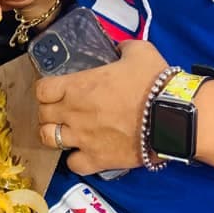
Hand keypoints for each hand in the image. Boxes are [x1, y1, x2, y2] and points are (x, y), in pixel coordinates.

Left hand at [36, 39, 167, 175]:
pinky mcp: (97, 160)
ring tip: (67, 132)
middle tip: (63, 110)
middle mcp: (73, 113)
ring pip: (49, 139)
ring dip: (55, 134)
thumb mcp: (139, 52)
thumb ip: (123, 48)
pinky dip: (76, 159)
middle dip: (49, 111)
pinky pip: (73, 164)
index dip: (47, 90)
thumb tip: (120, 48)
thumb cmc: (153, 83)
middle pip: (42, 114)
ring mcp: (82, 138)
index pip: (42, 90)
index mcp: (77, 86)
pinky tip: (85, 152)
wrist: (172, 117)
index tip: (56, 90)